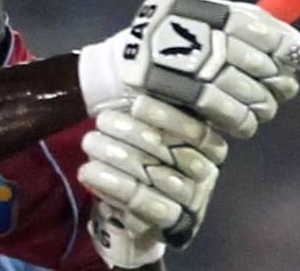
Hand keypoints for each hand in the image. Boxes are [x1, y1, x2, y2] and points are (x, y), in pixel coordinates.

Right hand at [78, 0, 299, 137]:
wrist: (120, 70)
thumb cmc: (176, 45)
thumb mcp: (206, 24)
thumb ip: (249, 27)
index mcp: (208, 12)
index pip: (263, 29)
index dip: (292, 48)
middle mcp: (200, 36)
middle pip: (260, 64)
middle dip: (278, 81)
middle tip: (282, 88)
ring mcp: (190, 67)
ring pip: (249, 93)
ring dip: (263, 105)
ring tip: (262, 108)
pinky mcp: (182, 97)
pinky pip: (230, 115)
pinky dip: (244, 122)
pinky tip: (244, 123)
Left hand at [80, 96, 226, 267]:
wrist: (149, 209)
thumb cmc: (152, 156)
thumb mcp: (160, 129)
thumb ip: (155, 111)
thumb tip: (135, 77)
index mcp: (211, 145)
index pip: (195, 129)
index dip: (167, 116)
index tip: (138, 103)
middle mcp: (206, 172)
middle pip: (171, 151)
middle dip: (133, 133)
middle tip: (101, 119)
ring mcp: (190, 199)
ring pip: (153, 174)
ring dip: (117, 155)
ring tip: (89, 140)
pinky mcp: (170, 222)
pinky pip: (141, 202)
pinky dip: (112, 184)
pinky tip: (89, 169)